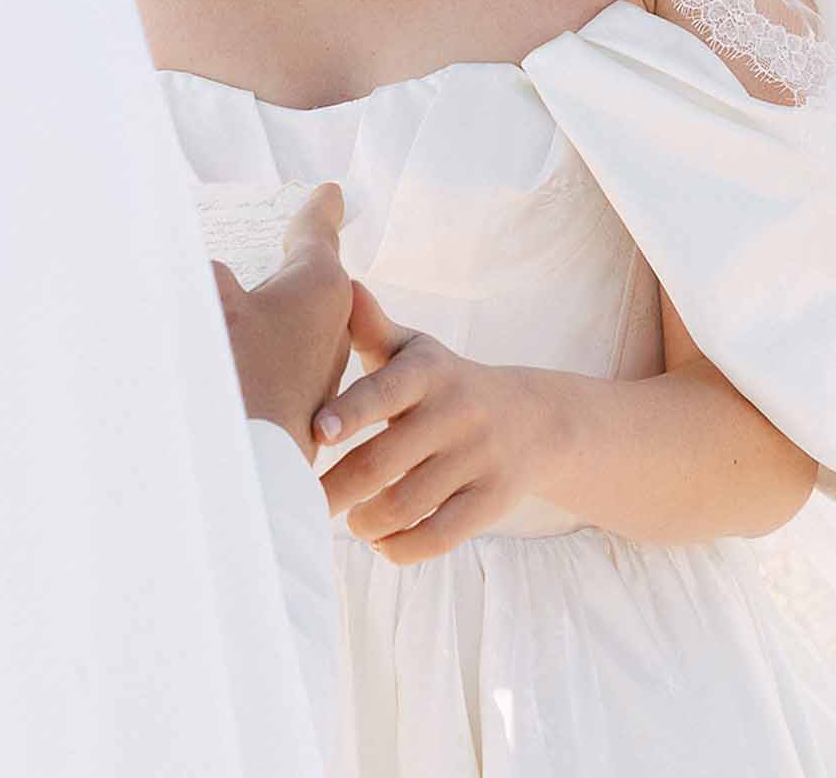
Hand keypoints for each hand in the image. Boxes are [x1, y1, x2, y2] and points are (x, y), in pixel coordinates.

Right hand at [212, 183, 352, 464]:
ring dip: (276, 313)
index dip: (316, 211)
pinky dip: (266, 351)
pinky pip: (286, 361)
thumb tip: (207, 273)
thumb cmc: (237, 375)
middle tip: (283, 243)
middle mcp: (331, 324)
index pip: (318, 233)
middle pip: (311, 279)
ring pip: (300, 324)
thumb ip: (205, 276)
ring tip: (247, 304)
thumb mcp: (210, 304)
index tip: (329, 193)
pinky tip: (238, 359)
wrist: (253, 470)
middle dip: (294, 264)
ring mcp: (321, 369)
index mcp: (318, 284)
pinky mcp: (307, 406)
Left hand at [313, 282, 555, 565]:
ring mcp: (478, 458)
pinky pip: (438, 537)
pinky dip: (399, 548)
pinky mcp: (493, 500)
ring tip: (350, 520)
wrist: (531, 419)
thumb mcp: (415, 351)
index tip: (315, 432)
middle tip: (304, 499)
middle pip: (383, 462)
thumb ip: (373, 329)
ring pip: (405, 505)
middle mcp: (456, 412)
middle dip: (336, 489)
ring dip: (364, 522)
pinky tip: (382, 541)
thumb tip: (343, 287)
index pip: (384, 391)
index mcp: (428, 372)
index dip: (349, 412)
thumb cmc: (446, 382)